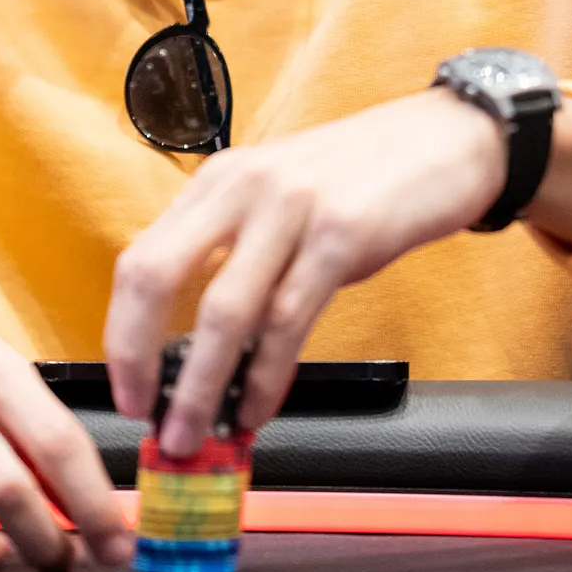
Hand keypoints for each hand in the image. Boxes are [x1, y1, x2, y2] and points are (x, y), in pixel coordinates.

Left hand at [105, 88, 510, 456]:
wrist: (448, 137)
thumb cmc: (365, 177)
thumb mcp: (283, 198)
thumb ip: (238, 252)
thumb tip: (199, 345)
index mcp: (220, 179)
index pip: (142, 256)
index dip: (122, 331)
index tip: (127, 387)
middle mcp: (244, 185)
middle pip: (157, 274)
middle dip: (138, 358)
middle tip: (146, 419)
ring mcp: (291, 207)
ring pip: (223, 310)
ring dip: (201, 386)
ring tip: (196, 434)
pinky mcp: (342, 233)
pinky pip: (288, 320)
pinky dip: (265, 377)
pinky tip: (259, 408)